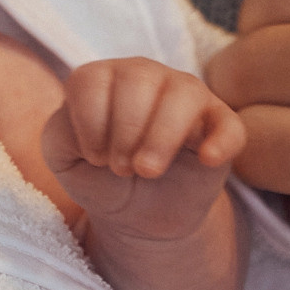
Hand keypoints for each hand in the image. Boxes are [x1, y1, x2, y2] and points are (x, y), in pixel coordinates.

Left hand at [43, 57, 243, 241]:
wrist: (136, 214)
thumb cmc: (99, 175)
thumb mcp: (63, 157)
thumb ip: (59, 133)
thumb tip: (91, 124)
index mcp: (104, 78)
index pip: (90, 80)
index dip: (88, 125)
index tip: (94, 156)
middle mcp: (146, 75)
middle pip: (137, 80)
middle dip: (123, 133)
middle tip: (121, 168)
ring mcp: (187, 96)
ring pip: (183, 94)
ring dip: (161, 138)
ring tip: (148, 171)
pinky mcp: (221, 127)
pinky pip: (230, 125)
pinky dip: (220, 142)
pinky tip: (207, 160)